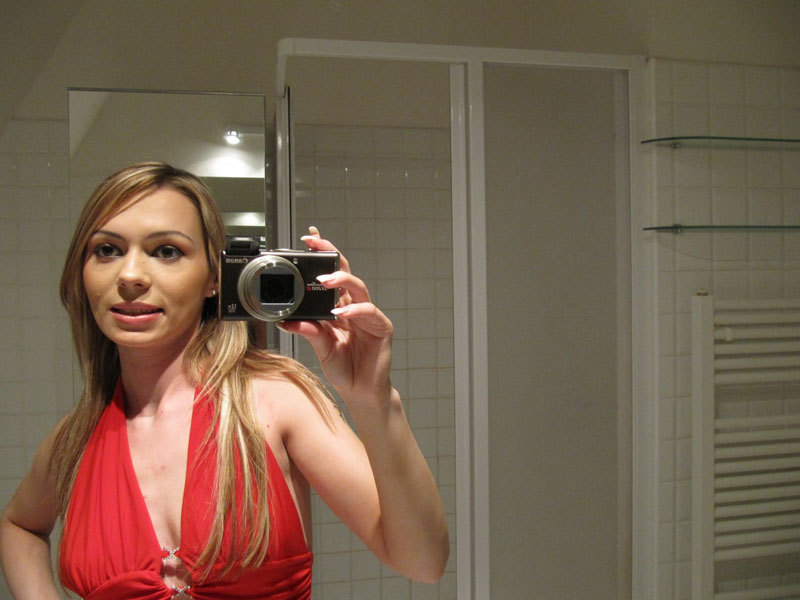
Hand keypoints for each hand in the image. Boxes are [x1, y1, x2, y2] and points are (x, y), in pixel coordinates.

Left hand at [277, 227, 393, 403]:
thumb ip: (307, 331)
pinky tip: (343, 312)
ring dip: (341, 281)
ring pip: (358, 288)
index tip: (307, 238)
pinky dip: (356, 310)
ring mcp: (368, 316)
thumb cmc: (343, 368)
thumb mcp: (320, 347)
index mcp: (338, 308)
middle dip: (331, 256)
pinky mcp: (381, 328)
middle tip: (316, 244)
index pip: (330, 275)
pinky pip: (369, 312)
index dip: (322, 255)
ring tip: (324, 280)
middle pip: (345, 273)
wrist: (361, 392)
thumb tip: (286, 320)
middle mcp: (354, 307)